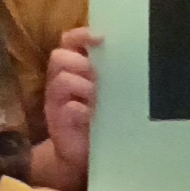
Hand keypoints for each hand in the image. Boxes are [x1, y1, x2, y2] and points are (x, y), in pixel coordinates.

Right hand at [41, 26, 98, 190]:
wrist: (83, 155)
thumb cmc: (99, 117)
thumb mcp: (108, 91)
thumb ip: (113, 73)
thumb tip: (134, 55)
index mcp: (73, 69)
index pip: (69, 41)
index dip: (81, 35)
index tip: (101, 37)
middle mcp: (60, 81)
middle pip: (59, 56)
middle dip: (79, 62)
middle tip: (97, 74)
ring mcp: (56, 102)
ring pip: (61, 80)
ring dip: (82, 85)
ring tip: (97, 97)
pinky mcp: (57, 123)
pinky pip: (66, 109)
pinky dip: (80, 110)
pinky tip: (91, 116)